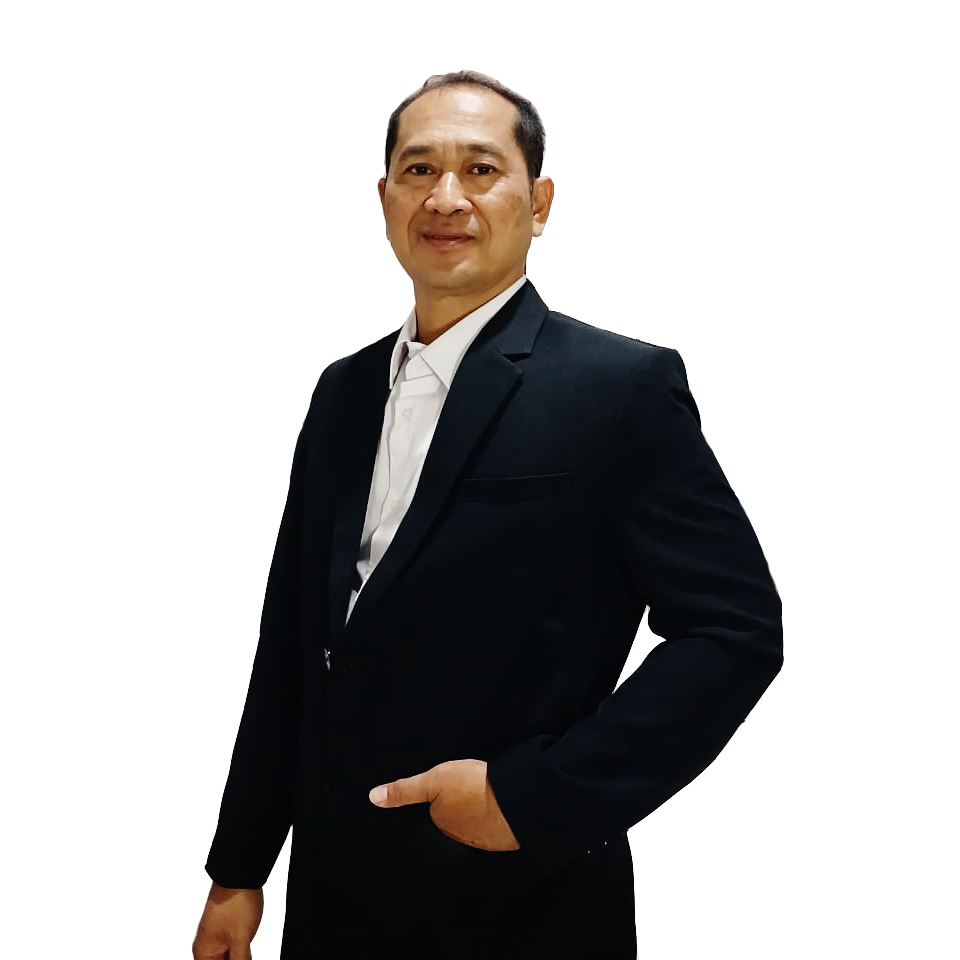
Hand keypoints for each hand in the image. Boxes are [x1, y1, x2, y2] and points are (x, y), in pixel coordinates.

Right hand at [192, 882, 263, 959]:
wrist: (240, 874)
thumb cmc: (235, 903)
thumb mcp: (241, 940)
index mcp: (203, 953)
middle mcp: (206, 946)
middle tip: (246, 955)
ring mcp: (216, 936)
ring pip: (226, 957)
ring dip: (238, 957)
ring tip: (247, 951)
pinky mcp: (226, 928)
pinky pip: (231, 948)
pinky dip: (240, 953)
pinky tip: (247, 951)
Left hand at [368, 759, 519, 850]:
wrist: (516, 798)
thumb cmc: (472, 786)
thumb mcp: (434, 779)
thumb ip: (404, 790)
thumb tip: (372, 798)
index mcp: (440, 825)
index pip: (433, 815)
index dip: (438, 801)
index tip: (444, 791)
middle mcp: (458, 839)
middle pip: (453, 822)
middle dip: (456, 810)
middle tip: (464, 790)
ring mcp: (482, 840)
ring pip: (472, 826)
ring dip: (475, 814)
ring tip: (479, 796)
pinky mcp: (503, 837)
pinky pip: (492, 828)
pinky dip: (492, 818)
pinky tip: (495, 805)